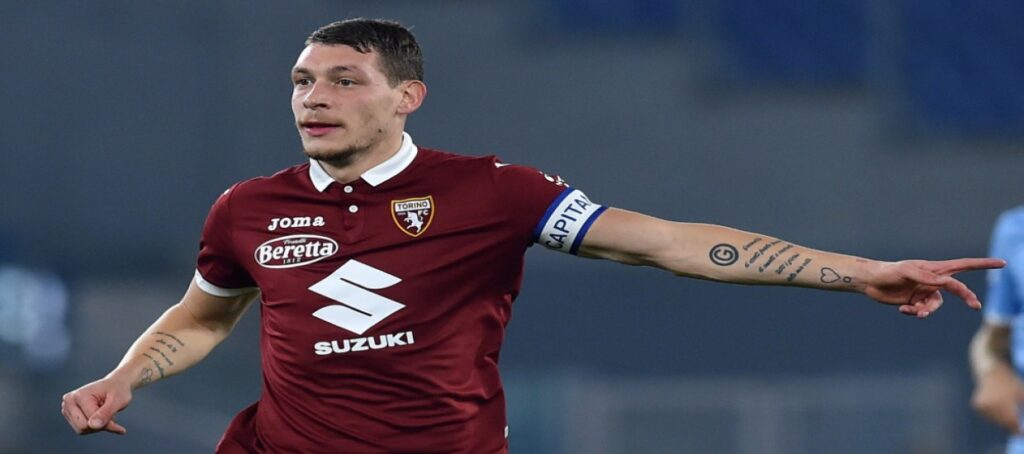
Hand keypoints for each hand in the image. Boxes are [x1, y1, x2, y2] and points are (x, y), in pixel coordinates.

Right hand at [61, 375, 132, 434]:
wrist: (115, 384)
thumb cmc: (118, 391)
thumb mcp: (118, 401)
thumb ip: (105, 414)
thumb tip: (92, 426)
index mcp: (79, 396)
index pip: (90, 423)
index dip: (106, 423)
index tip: (116, 417)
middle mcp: (69, 401)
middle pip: (83, 427)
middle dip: (99, 425)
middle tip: (110, 413)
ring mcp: (67, 407)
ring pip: (81, 430)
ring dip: (97, 426)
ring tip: (103, 412)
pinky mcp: (69, 413)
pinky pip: (81, 429)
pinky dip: (93, 426)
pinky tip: (99, 415)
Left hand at [863, 258, 1004, 317]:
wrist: (870, 282)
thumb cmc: (889, 272)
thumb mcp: (907, 272)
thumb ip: (927, 277)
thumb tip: (946, 282)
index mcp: (935, 269)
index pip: (964, 265)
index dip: (983, 265)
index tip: (1002, 263)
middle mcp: (933, 280)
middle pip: (958, 289)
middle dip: (966, 296)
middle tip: (976, 305)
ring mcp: (926, 292)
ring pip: (937, 306)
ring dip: (927, 310)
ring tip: (913, 311)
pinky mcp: (916, 302)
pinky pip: (922, 311)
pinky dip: (914, 312)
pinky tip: (903, 309)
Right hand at [972, 364, 1022, 434]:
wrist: (990, 370)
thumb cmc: (1010, 382)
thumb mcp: (1022, 394)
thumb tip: (1023, 427)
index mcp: (1002, 403)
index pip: (1013, 424)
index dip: (1019, 431)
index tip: (1022, 433)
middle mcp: (989, 405)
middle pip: (1004, 424)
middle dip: (1013, 425)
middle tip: (1018, 422)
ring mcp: (981, 406)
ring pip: (996, 422)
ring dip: (1004, 421)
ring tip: (1009, 411)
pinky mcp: (977, 406)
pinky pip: (989, 417)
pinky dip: (996, 416)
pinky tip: (999, 408)